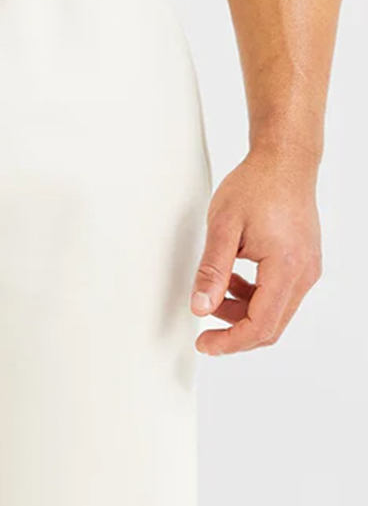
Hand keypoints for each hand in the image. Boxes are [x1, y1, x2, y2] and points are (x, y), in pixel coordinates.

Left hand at [190, 148, 321, 354]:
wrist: (284, 161)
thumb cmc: (256, 186)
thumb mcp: (222, 227)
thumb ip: (211, 271)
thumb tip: (199, 307)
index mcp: (286, 267)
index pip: (261, 325)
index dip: (230, 342)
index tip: (204, 344)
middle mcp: (304, 273)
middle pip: (271, 327)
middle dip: (235, 334)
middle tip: (204, 334)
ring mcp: (307, 269)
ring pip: (274, 313)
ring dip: (240, 314)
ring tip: (213, 293)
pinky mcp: (302, 263)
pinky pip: (278, 295)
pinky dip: (251, 298)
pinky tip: (230, 281)